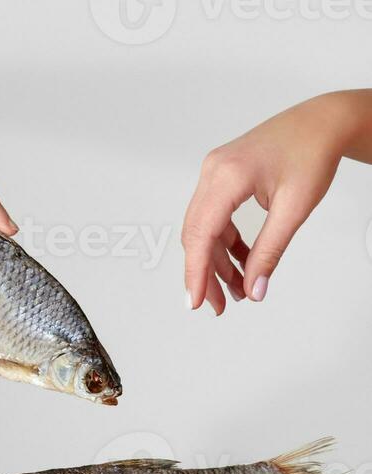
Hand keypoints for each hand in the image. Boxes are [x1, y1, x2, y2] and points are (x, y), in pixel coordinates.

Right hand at [182, 90, 371, 313]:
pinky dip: (225, 244)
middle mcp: (213, 172)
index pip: (201, 234)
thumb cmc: (312, 151)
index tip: (197, 301)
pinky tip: (241, 263)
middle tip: (220, 305)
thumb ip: (269, 252)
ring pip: (204, 229)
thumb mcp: (293, 209)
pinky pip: (215, 218)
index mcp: (227, 176)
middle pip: (197, 235)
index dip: (196, 273)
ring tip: (236, 289)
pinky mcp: (223, 177)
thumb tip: (254, 288)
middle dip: (206, 274)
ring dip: (217, 261)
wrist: (323, 122)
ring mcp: (215, 173)